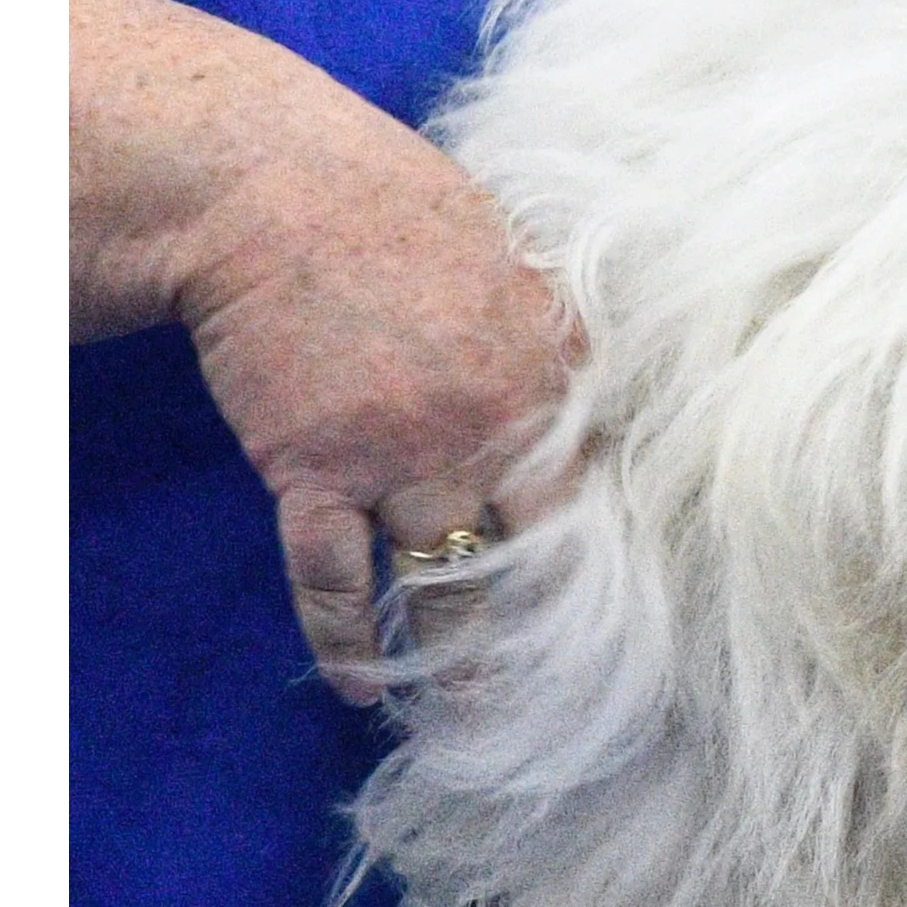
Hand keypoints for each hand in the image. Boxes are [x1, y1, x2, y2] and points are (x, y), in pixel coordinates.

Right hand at [69, 0, 574, 699]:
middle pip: (533, 558)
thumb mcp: (521, 265)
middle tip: (563, 700)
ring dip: (455, 658)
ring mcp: (403, 455)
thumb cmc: (402, 210)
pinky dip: (345, 635)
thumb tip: (616, 392)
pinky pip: (333, 576)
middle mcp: (492, 429)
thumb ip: (565, 343)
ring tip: (470, 718)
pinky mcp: (316, 468)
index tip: (632, 627)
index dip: (609, 567)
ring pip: (443, 584)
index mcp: (553, 378)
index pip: (597, 496)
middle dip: (546, 636)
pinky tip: (358, 680)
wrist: (275, 188)